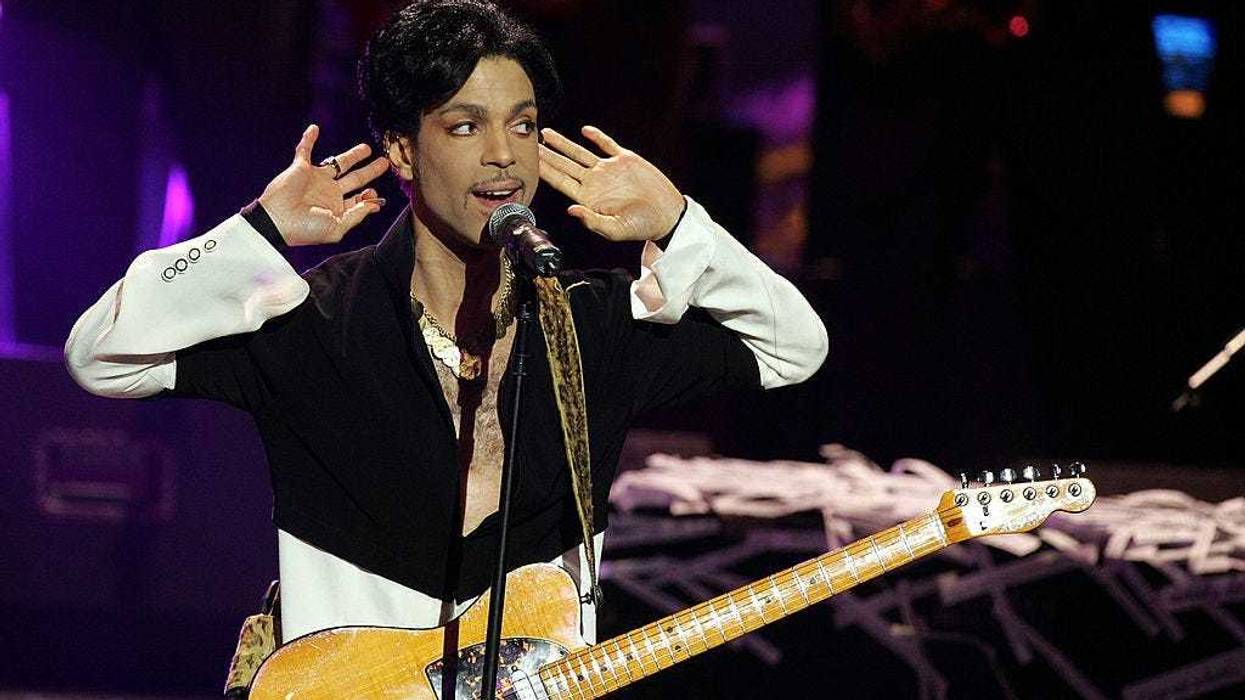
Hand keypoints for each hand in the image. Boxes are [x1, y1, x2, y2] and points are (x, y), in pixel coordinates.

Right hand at [257, 124, 389, 245]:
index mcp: (337, 207)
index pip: (359, 198)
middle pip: (355, 178)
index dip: (370, 195)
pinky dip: (308, 139)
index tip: (374, 193)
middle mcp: (329, 192)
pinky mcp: (301, 168)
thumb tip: (375, 205)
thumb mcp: (336, 227)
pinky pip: (305, 150)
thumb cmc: (306, 229)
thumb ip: (356, 215)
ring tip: (366, 149)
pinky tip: (315, 129)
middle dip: (370, 171)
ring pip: (338, 163)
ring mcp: (316, 179)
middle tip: (384, 162)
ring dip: (352, 155)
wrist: (278, 221)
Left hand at [539, 126, 683, 241]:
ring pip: (580, 153)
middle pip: (564, 165)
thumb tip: (571, 210)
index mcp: (589, 198)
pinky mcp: (626, 160)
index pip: (561, 182)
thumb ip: (593, 221)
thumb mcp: (616, 229)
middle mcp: (595, 183)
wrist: (666, 215)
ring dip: (563, 144)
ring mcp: (609, 170)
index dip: (545, 172)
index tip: (530, 163)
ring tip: (545, 134)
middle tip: (528, 144)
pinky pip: (607, 145)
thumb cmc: (641, 227)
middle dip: (547, 155)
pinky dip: (596, 137)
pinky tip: (584, 131)